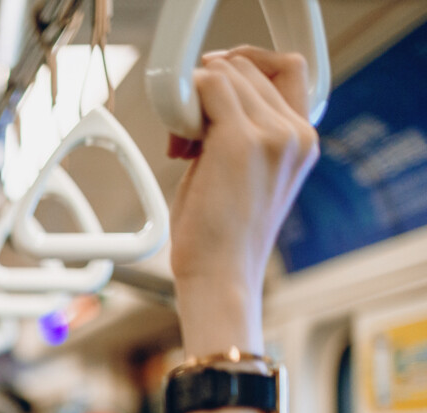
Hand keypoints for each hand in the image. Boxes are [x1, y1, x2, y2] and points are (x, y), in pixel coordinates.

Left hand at [167, 46, 318, 355]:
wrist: (221, 275)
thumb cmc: (222, 236)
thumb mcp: (244, 175)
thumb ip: (241, 134)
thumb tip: (206, 104)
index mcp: (304, 141)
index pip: (286, 70)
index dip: (244, 72)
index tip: (211, 93)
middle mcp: (296, 134)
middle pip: (250, 68)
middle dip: (212, 89)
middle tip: (187, 134)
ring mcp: (271, 135)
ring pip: (227, 73)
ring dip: (195, 98)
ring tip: (183, 146)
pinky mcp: (239, 142)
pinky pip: (209, 86)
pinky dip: (185, 99)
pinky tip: (177, 140)